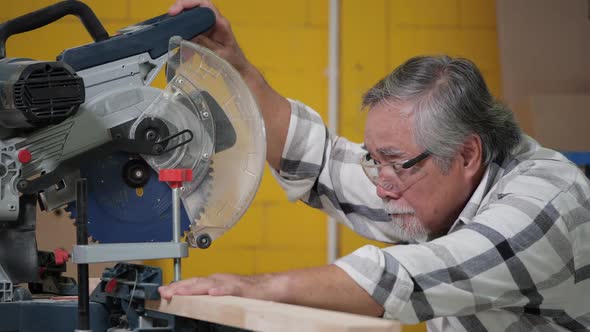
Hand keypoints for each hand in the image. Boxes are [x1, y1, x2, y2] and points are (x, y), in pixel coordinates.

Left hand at [158, 273, 279, 300]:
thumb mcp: (224, 294)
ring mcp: (231, 283)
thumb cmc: (247, 292)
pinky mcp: (243, 289)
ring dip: (194, 288)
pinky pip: (231, 289)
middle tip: (165, 292)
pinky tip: (213, 293)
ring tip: (181, 292)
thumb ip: (209, 297)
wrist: (270, 287)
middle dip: (180, 287)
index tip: (162, 292)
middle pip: (196, 282)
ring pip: (210, 284)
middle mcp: (220, 280)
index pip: (192, 283)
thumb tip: (191, 303)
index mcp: (214, 282)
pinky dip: (221, 290)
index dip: (177, 287)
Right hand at [168, 0, 251, 74]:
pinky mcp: (205, 33)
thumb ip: (205, 44)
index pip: (205, 4)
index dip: (189, 3)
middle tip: (170, 16)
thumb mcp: (218, 54)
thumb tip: (190, 35)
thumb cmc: (232, 61)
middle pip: (196, 7)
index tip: (176, 11)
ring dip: (181, 22)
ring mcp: (209, 27)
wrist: (237, 67)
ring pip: (192, 17)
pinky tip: (179, 43)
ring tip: (171, 28)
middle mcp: (215, 21)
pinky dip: (184, 34)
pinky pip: (192, 28)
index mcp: (220, 23)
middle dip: (181, 10)